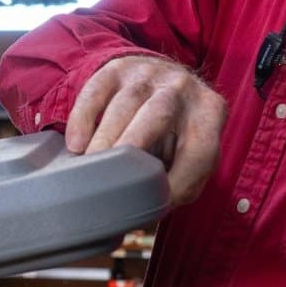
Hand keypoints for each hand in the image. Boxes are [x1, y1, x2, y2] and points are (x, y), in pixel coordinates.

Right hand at [68, 55, 226, 205]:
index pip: (200, 150)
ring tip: (89, 166)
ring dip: (105, 138)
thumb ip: (179, 181)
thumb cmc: (178, 132)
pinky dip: (83, 118)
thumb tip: (146, 217)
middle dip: (133, 145)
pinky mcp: (118, 68)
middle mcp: (182, 88)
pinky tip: (75, 144)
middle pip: (158, 115)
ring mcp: (148, 74)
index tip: (156, 203)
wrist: (164, 79)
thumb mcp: (190, 153)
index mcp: (210, 113)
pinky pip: (96, 90)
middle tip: (111, 177)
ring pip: (125, 103)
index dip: (181, 181)